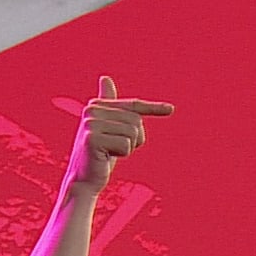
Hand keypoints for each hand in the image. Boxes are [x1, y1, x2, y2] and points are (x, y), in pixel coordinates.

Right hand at [64, 75, 174, 195]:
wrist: (84, 178)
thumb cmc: (101, 153)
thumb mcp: (109, 127)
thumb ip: (111, 106)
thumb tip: (105, 77)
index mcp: (96, 105)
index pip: (132, 105)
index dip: (153, 108)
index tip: (171, 109)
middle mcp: (91, 110)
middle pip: (136, 121)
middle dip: (134, 138)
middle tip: (116, 148)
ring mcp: (91, 124)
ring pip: (133, 132)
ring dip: (128, 147)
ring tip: (111, 151)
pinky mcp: (93, 138)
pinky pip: (126, 144)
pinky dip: (122, 154)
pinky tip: (106, 157)